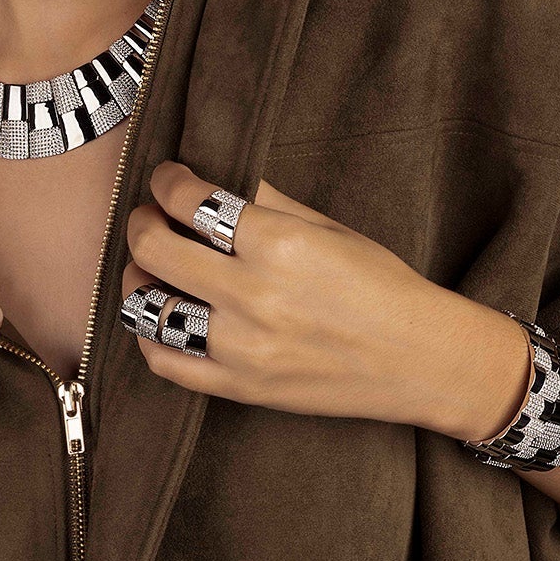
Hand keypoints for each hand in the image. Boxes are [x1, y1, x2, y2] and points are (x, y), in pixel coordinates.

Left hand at [121, 160, 497, 428]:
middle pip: (155, 248)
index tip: (167, 178)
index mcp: (279, 243)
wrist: (420, 360)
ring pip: (149, 306)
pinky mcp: (241, 388)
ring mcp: (243, 347)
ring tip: (148, 267)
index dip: (167, 182)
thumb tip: (219, 173)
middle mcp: (253, 294)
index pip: (191, 200)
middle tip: (148, 217)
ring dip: (139, 278)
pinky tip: (160, 314)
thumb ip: (268, 200)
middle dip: (141, 222)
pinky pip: (165, 363)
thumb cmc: (382, 286)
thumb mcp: (329, 228)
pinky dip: (150, 335)